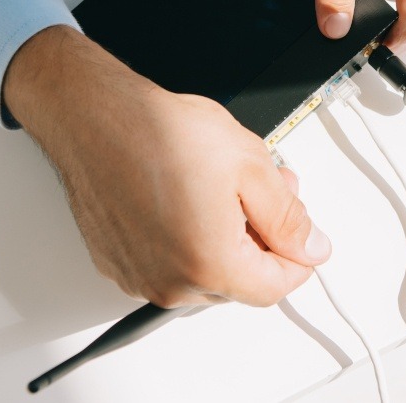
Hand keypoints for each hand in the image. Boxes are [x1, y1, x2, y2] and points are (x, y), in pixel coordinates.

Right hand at [2, 26, 330, 306]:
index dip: (298, 255)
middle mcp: (171, 283)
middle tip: (267, 191)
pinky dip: (188, 240)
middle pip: (241, 283)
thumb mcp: (251, 166)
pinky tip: (189, 197)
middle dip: (262, 240)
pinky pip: (170, 265)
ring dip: (226, 240)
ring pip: (205, 275)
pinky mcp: (119, 264)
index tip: (301, 230)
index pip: (276, 287)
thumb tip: (311, 247)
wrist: (95, 117)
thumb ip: (289, 219)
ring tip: (225, 187)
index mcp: (209, 265)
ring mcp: (140, 277)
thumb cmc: (157, 133)